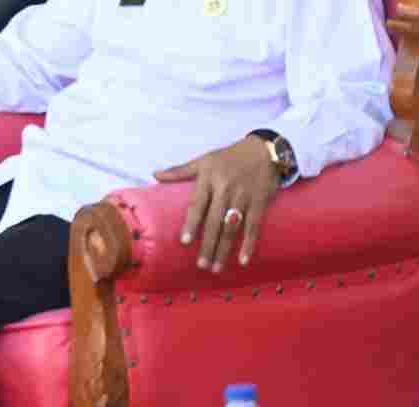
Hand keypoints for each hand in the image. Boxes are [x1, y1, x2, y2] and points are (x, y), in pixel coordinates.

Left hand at [155, 137, 283, 271]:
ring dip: (224, 249)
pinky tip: (243, 260)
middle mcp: (225, 189)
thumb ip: (180, 170)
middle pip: (214, 221)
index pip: (197, 205)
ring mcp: (244, 197)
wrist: (263, 150)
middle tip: (201, 265)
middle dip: (207, 244)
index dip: (191, 224)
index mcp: (209, 179)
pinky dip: (249, 244)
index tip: (184, 242)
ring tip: (216, 267)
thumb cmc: (229, 156)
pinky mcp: (260, 203)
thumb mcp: (203, 160)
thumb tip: (155, 175)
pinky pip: (254, 227)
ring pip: (232, 227)